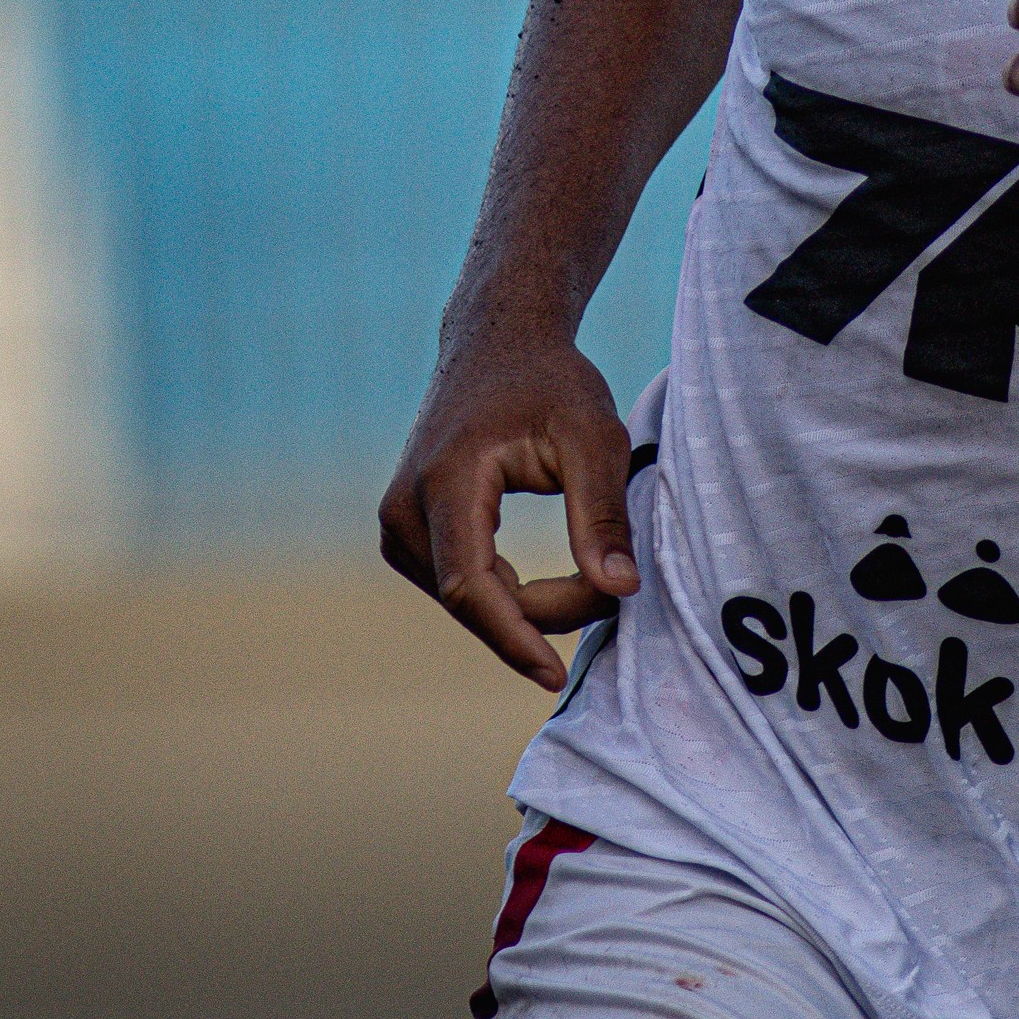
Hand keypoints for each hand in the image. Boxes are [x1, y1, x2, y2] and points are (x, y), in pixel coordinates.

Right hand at [377, 321, 638, 689]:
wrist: (498, 343)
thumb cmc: (551, 383)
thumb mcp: (594, 436)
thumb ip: (604, 514)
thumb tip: (621, 589)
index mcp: (445, 481)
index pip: (469, 586)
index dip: (513, 637)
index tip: (556, 675)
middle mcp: (403, 508)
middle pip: (471, 599)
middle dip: (543, 615)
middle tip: (612, 593)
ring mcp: (397, 522)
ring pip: (465, 600)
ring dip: (527, 608)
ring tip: (592, 577)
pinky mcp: (406, 532)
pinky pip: (458, 585)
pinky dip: (507, 596)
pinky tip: (554, 587)